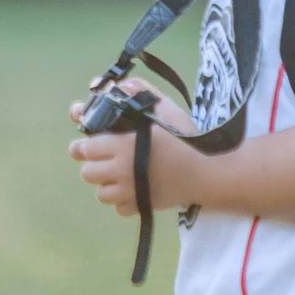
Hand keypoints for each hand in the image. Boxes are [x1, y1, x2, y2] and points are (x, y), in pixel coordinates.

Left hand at [69, 79, 197, 214]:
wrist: (209, 172)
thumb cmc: (188, 138)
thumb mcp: (166, 109)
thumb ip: (142, 93)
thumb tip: (121, 85)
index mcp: (123, 145)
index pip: (84, 148)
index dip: (86, 143)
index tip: (93, 140)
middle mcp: (122, 171)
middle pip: (87, 173)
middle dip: (93, 163)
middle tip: (107, 157)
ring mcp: (131, 192)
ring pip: (100, 194)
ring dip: (107, 184)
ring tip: (120, 174)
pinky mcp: (141, 207)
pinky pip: (119, 209)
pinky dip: (123, 201)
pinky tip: (134, 189)